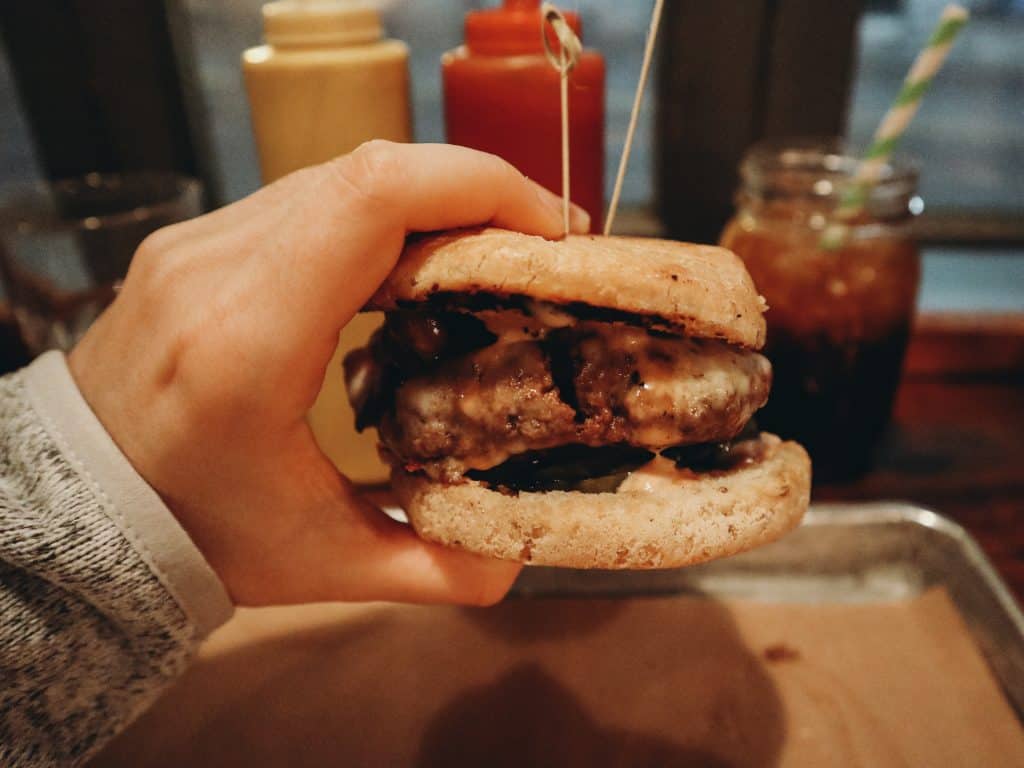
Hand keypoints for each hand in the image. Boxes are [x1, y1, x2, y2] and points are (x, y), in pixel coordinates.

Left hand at [69, 141, 589, 606]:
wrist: (79, 504)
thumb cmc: (196, 533)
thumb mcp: (324, 564)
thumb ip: (434, 568)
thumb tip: (524, 554)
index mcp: (249, 344)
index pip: (373, 200)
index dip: (480, 188)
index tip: (550, 231)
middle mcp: (215, 269)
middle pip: (371, 169)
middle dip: (477, 191)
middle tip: (538, 247)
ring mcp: (196, 243)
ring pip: (341, 172)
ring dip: (430, 197)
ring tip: (488, 251)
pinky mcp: (194, 239)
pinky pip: (307, 195)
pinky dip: (380, 211)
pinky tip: (413, 260)